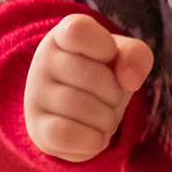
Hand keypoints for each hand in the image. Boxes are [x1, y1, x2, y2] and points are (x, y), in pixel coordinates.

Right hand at [24, 12, 152, 163]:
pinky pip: (67, 135)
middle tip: (110, 97)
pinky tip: (95, 136)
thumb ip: (136, 55)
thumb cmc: (104, 75)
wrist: (79, 112)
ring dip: (108, 119)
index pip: (78, 31)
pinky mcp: (36, 128)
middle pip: (93, 77)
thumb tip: (130, 79)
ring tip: (103, 117)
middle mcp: (43, 62)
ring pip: (83, 108)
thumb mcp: (124, 57)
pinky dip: (93, 140)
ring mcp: (35, 96)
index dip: (105, 47)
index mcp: (63, 36)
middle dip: (116, 93)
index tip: (109, 56)